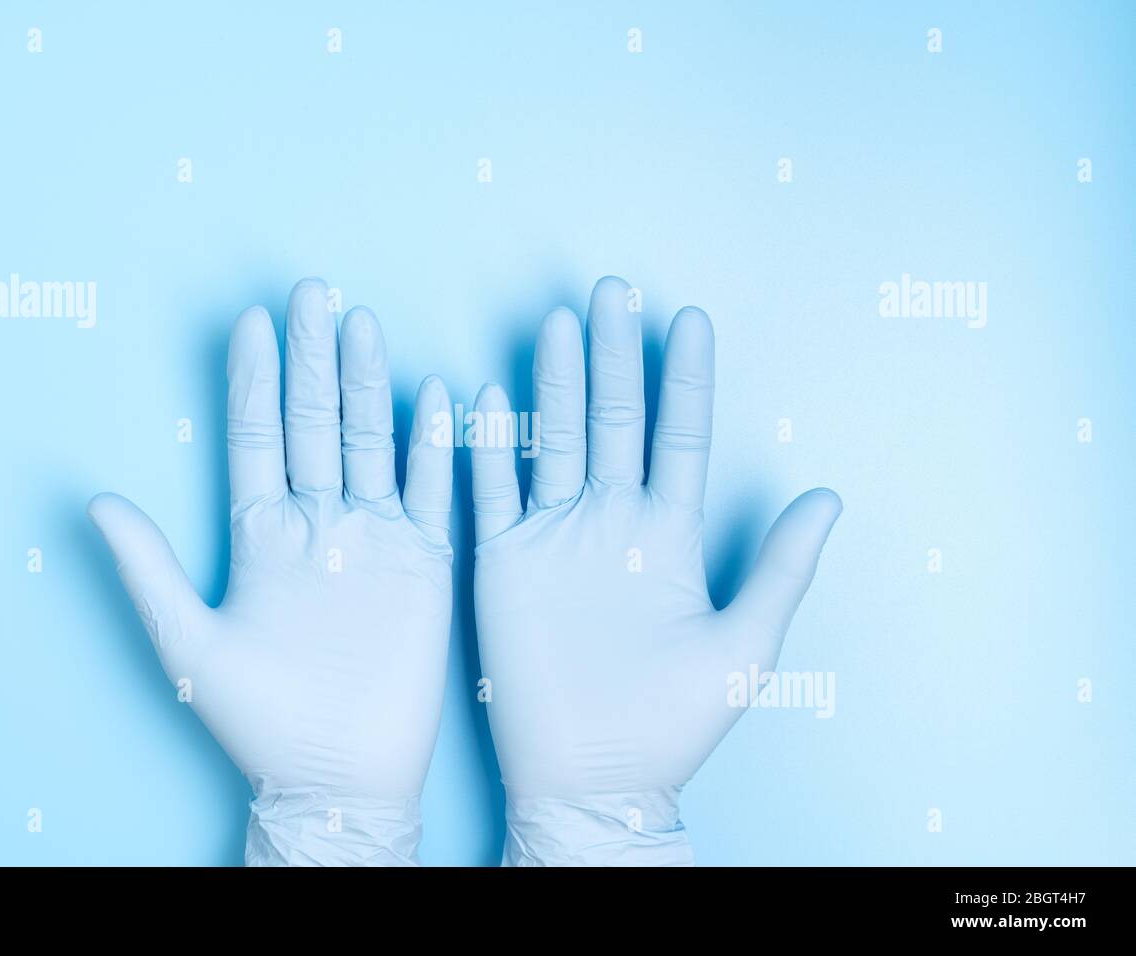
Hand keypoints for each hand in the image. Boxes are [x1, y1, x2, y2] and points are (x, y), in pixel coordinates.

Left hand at [89, 278, 453, 865]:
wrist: (336, 776)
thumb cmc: (257, 720)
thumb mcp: (189, 641)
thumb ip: (147, 568)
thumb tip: (93, 499)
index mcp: (262, 533)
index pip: (258, 435)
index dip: (255, 378)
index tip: (254, 321)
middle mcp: (320, 523)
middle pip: (316, 422)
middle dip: (314, 358)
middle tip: (314, 292)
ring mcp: (376, 538)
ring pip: (374, 442)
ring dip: (370, 385)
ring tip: (365, 325)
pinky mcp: (425, 563)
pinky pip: (436, 491)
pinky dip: (438, 445)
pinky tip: (438, 395)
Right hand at [470, 276, 840, 865]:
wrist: (594, 779)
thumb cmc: (672, 724)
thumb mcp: (744, 645)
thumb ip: (782, 568)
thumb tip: (831, 496)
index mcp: (667, 535)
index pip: (678, 436)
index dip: (684, 378)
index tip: (689, 318)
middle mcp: (609, 523)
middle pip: (613, 420)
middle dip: (614, 355)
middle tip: (612, 290)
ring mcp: (554, 537)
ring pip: (554, 439)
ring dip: (556, 383)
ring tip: (560, 322)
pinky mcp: (505, 563)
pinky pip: (491, 491)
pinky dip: (488, 446)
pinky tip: (486, 396)